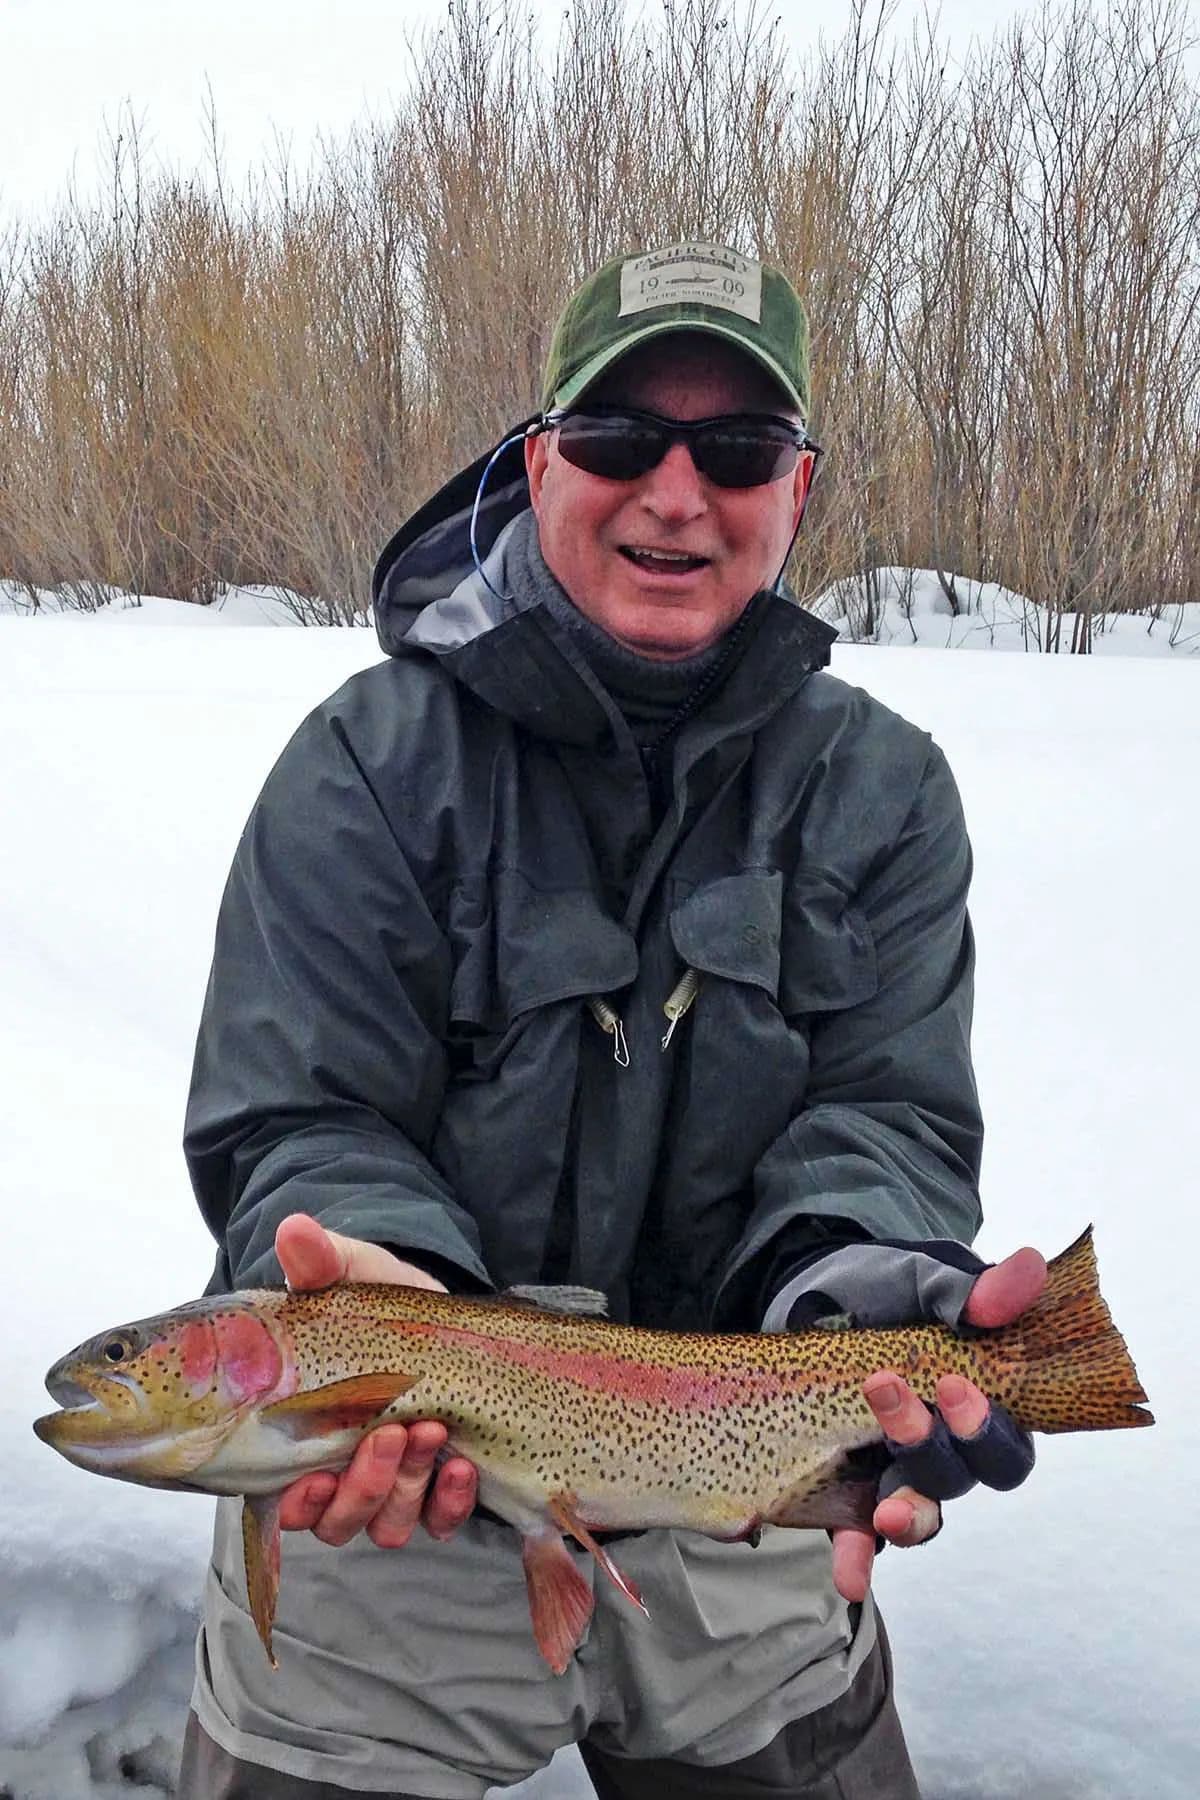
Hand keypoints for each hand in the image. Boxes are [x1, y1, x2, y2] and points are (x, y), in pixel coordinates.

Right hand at [273, 1213, 478, 1547]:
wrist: (436, 1313)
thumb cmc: (377, 1302)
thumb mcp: (350, 1276)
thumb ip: (319, 1262)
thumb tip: (293, 1229)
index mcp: (304, 1438)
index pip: (289, 1500)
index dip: (300, 1503)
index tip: (314, 1478)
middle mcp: (343, 1474)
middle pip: (342, 1518)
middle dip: (365, 1486)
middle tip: (390, 1434)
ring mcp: (396, 1484)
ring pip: (388, 1523)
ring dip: (407, 1488)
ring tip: (430, 1432)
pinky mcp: (440, 1484)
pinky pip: (440, 1519)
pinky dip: (449, 1502)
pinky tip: (460, 1467)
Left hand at [831, 1245, 1045, 1602]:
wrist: (817, 1295)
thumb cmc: (889, 1289)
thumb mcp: (922, 1277)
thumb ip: (968, 1288)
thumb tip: (1028, 1269)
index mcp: (985, 1403)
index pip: (1009, 1441)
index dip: (988, 1427)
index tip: (952, 1386)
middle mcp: (953, 1450)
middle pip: (965, 1478)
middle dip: (934, 1447)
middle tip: (885, 1393)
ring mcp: (903, 1471)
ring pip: (921, 1510)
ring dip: (906, 1513)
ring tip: (882, 1512)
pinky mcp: (853, 1485)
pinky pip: (861, 1533)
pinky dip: (858, 1556)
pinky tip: (848, 1578)